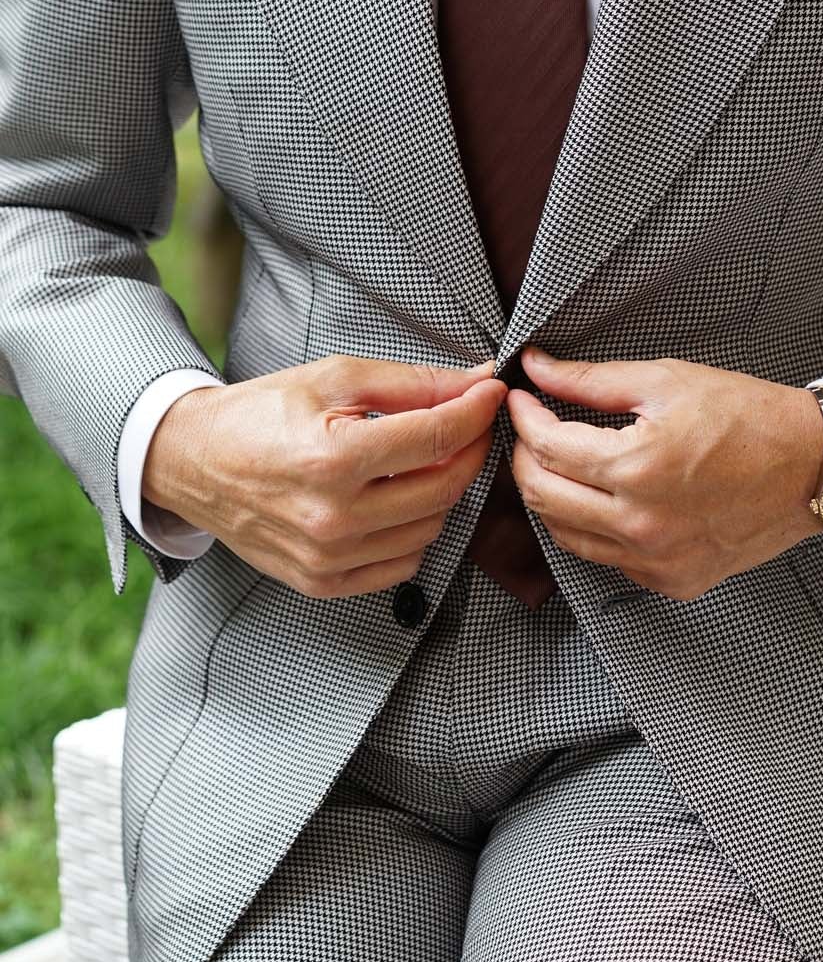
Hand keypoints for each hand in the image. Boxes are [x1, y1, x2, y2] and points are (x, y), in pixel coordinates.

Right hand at [143, 355, 506, 598]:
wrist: (193, 462)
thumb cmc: (260, 415)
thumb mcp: (333, 379)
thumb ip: (411, 383)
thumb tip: (476, 381)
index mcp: (333, 458)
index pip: (438, 437)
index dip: (477, 410)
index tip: (491, 392)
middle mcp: (332, 517)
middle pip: (444, 487)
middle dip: (470, 449)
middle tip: (468, 423)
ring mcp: (328, 557)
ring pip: (431, 528)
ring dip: (442, 491)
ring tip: (423, 460)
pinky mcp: (322, 583)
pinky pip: (403, 565)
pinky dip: (414, 531)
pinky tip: (396, 500)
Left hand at [507, 348, 822, 600]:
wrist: (812, 467)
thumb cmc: (749, 418)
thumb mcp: (667, 381)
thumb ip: (591, 380)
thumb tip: (539, 369)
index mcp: (637, 468)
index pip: (546, 447)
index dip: (524, 417)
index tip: (523, 398)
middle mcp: (641, 524)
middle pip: (542, 497)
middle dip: (525, 458)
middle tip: (533, 430)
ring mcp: (656, 560)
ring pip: (565, 536)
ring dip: (552, 497)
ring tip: (562, 463)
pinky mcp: (672, 580)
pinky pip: (608, 559)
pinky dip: (592, 528)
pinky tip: (603, 499)